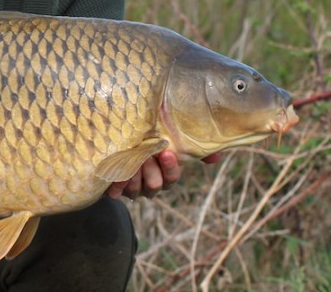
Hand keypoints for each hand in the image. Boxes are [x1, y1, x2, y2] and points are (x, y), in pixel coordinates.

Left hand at [106, 150, 220, 199]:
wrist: (114, 140)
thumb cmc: (146, 139)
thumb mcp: (167, 139)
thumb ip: (190, 147)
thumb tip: (217, 156)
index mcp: (164, 174)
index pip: (171, 178)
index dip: (170, 168)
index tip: (166, 153)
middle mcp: (150, 184)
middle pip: (155, 185)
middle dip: (150, 170)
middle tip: (145, 155)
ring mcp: (133, 188)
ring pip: (136, 190)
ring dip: (133, 174)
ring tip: (128, 158)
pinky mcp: (115, 189)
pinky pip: (117, 192)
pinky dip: (117, 183)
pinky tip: (116, 175)